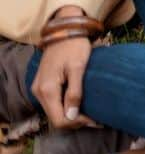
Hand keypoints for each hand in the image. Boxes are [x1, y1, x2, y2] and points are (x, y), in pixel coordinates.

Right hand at [31, 7, 97, 129]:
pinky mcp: (43, 85)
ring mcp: (39, 89)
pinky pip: (53, 103)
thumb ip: (74, 92)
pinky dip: (66, 107)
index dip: (77, 123)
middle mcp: (38, 92)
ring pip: (54, 112)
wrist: (64, 30)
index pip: (59, 119)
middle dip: (75, 121)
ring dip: (71, 115)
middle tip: (95, 119)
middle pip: (55, 118)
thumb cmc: (74, 46)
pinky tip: (80, 105)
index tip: (95, 120)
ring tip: (90, 113)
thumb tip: (72, 115)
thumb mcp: (78, 68)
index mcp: (47, 89)